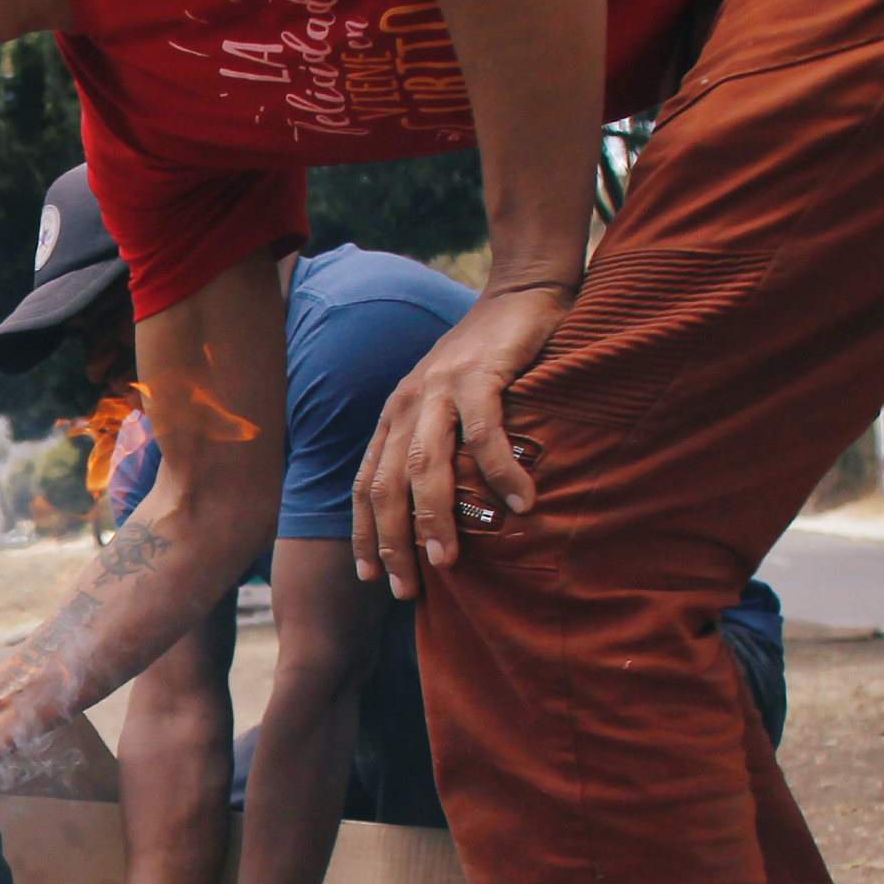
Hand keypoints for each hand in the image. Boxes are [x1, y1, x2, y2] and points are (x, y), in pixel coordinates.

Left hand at [350, 284, 567, 597]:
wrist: (519, 294)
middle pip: (386, 484)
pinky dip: (499, 471)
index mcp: (395, 418)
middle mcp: (407, 405)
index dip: (364, 533)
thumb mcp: (447, 405)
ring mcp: (440, 389)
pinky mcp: (480, 374)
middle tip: (406, 589)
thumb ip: (439, 447)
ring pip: (424, 464)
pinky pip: (484, 432)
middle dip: (391, 541)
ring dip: (433, 516)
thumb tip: (443, 513)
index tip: (369, 577)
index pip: (365, 484)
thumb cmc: (487, 361)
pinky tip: (519, 505)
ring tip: (446, 560)